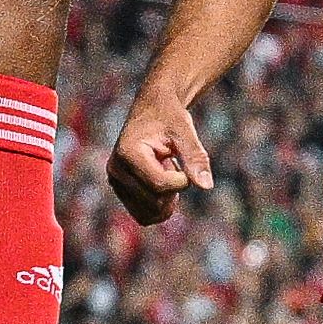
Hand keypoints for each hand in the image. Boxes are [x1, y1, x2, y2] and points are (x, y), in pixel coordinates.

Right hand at [108, 90, 213, 224]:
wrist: (152, 109)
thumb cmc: (169, 116)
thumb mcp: (185, 130)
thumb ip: (195, 157)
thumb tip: (206, 186)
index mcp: (127, 153)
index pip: (159, 185)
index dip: (181, 180)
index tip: (185, 163)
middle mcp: (116, 169)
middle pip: (154, 201)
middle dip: (174, 189)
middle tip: (174, 164)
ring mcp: (115, 182)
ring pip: (148, 213)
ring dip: (166, 199)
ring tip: (166, 172)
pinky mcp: (120, 189)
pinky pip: (143, 215)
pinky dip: (159, 205)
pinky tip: (163, 183)